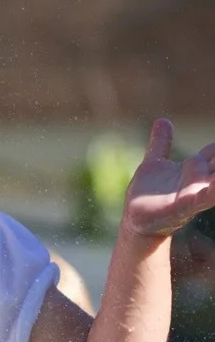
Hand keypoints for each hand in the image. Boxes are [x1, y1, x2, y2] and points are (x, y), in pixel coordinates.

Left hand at [123, 120, 214, 238]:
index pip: (214, 151)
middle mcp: (199, 179)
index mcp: (194, 168)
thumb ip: (161, 143)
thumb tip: (163, 120)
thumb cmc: (147, 194)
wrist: (135, 220)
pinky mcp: (186, 205)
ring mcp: (195, 192)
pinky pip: (206, 197)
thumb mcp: (154, 162)